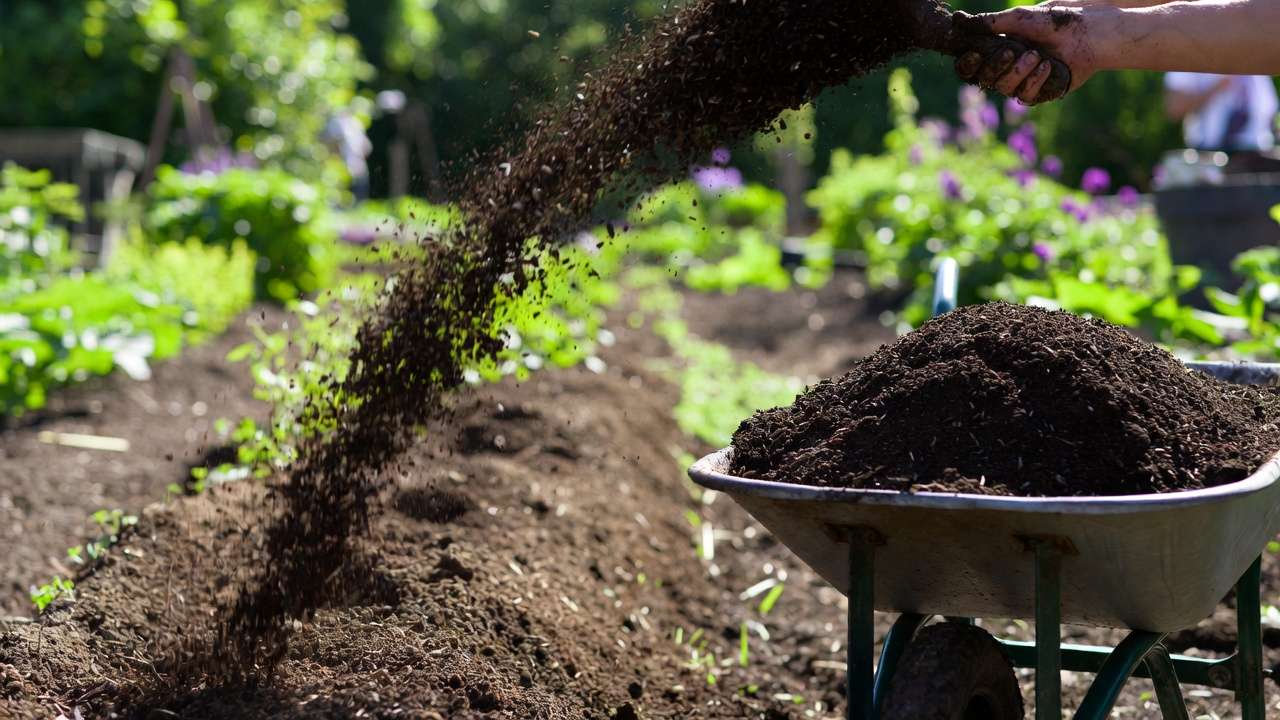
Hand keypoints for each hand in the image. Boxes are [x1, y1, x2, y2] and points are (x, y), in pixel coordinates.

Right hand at [955, 3, 1116, 104]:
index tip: (973, 55)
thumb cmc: (1054, 22)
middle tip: (1014, 50)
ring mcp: (1023, 82)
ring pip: (1005, 88)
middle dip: (998, 66)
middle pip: (986, 79)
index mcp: (997, 50)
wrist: (1087, 35)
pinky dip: (1035, 80)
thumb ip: (988, 23)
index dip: (968, 65)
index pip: (971, 67)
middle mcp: (1007, 68)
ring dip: (1020, 72)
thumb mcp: (1017, 18)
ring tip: (1038, 55)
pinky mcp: (1040, 93)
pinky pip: (1026, 96)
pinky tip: (1048, 66)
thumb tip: (956, 20)